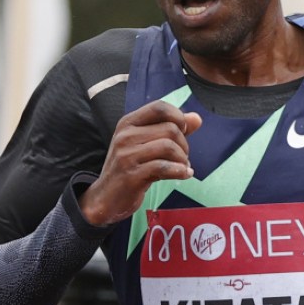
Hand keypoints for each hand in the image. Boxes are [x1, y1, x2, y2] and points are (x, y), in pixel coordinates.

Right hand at [81, 100, 202, 225]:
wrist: (106, 197)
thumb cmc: (131, 167)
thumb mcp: (148, 144)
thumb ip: (172, 129)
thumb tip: (197, 118)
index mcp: (128, 123)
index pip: (159, 107)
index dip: (178, 117)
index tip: (183, 131)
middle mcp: (125, 135)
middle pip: (170, 129)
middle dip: (184, 144)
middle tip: (182, 158)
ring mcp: (126, 155)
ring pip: (169, 146)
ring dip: (183, 159)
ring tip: (182, 167)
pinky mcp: (131, 174)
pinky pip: (164, 167)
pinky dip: (180, 171)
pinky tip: (184, 174)